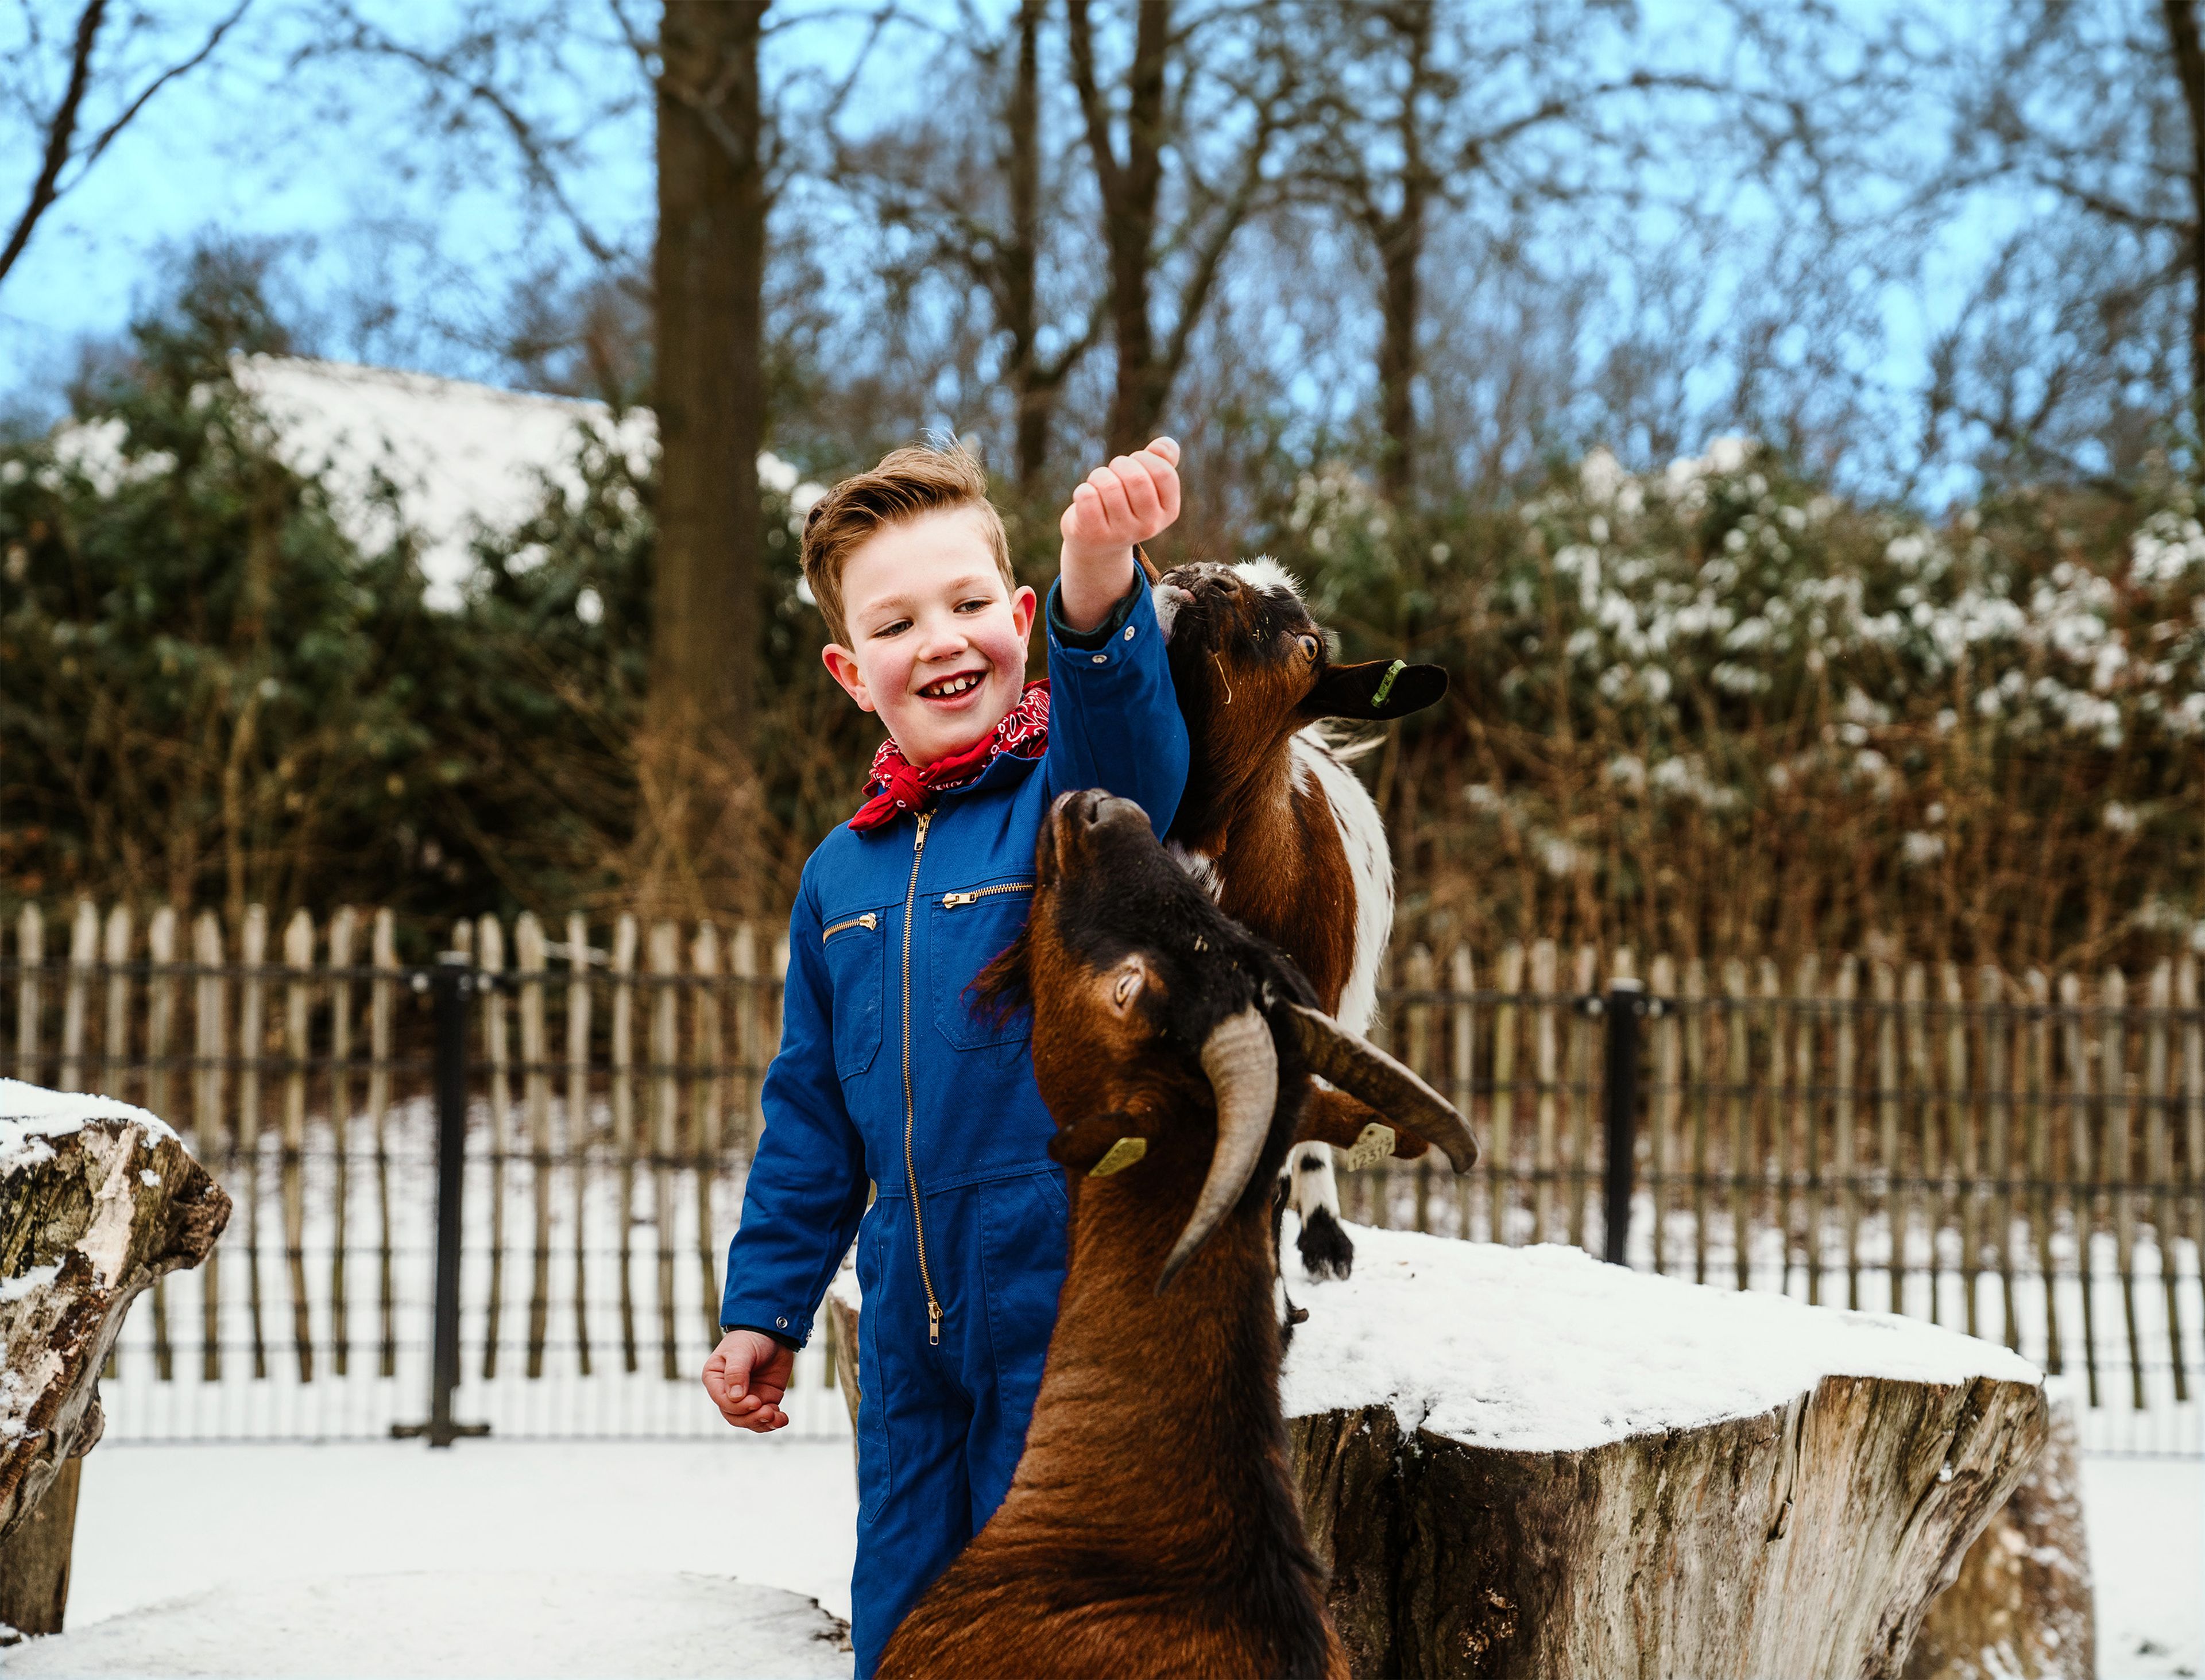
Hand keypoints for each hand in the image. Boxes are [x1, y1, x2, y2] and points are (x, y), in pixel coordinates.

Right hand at [702, 1329, 795, 1432]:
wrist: (773, 1331)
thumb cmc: (751, 1337)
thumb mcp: (741, 1351)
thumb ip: (736, 1372)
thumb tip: (735, 1397)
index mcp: (715, 1379)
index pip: (721, 1400)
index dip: (737, 1406)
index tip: (755, 1402)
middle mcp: (728, 1392)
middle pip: (734, 1415)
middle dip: (751, 1417)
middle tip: (768, 1412)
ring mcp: (746, 1397)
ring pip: (749, 1420)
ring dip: (762, 1423)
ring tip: (777, 1418)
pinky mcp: (764, 1399)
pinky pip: (765, 1418)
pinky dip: (773, 1422)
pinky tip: (782, 1419)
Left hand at [1057, 436, 1181, 630]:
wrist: (1097, 545)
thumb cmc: (1124, 505)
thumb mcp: (1147, 486)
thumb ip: (1161, 462)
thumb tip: (1167, 444)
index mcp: (1169, 511)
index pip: (1164, 473)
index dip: (1145, 458)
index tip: (1135, 462)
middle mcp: (1150, 526)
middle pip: (1136, 478)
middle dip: (1120, 464)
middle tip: (1113, 471)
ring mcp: (1123, 534)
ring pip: (1108, 485)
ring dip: (1098, 476)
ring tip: (1098, 485)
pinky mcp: (1095, 536)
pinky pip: (1087, 497)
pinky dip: (1083, 490)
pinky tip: (1085, 498)